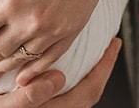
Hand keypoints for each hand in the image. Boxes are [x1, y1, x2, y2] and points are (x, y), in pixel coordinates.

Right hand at [0, 39, 120, 107]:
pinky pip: (49, 82)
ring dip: (76, 62)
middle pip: (82, 87)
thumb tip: (58, 79)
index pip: (88, 91)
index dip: (104, 68)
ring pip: (67, 84)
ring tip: (80, 37)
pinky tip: (50, 50)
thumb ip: (28, 98)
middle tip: (105, 37)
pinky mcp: (23, 98)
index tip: (115, 43)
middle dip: (95, 63)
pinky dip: (54, 65)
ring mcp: (38, 105)